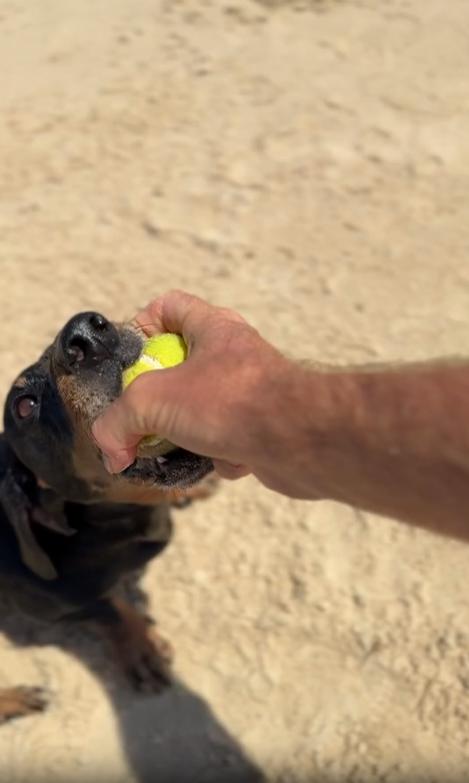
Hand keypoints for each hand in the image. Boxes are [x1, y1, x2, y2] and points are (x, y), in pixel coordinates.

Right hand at [92, 291, 288, 480]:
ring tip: (181, 448)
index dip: (142, 326)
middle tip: (144, 418)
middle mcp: (232, 355)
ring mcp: (249, 391)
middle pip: (180, 367)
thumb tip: (111, 448)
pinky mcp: (261, 427)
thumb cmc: (234, 402)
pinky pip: (224, 440)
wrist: (302, 440)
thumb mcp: (153, 401)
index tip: (129, 361)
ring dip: (185, 435)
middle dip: (158, 399)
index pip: (169, 306)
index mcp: (211, 328)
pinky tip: (224, 459)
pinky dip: (217, 456)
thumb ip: (118, 421)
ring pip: (200, 410)